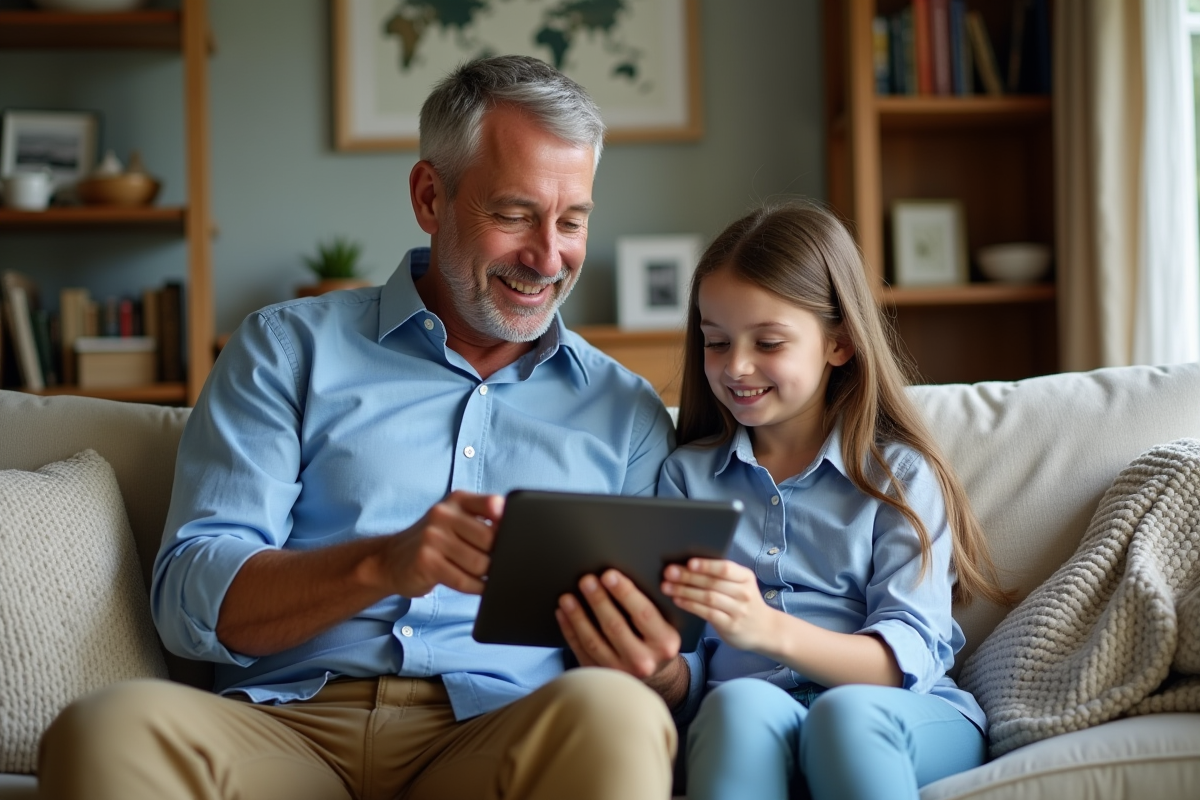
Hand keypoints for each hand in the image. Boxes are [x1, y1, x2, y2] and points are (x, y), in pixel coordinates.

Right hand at [376, 490, 503, 596]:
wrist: (389, 559)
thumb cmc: (433, 541)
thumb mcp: (455, 519)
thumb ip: (484, 519)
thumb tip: (518, 531)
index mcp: (457, 500)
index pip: (492, 504)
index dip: (506, 523)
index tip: (512, 536)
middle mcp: (443, 514)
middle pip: (490, 539)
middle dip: (498, 556)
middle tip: (497, 563)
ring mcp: (432, 538)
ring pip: (479, 563)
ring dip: (487, 575)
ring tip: (485, 576)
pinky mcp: (426, 562)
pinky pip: (464, 580)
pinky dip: (477, 587)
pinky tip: (478, 586)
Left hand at [555, 569, 681, 680]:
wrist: (655, 677)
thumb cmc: (656, 642)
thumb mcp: (664, 626)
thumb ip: (649, 608)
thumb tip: (618, 579)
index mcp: (664, 643)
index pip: (643, 613)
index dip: (624, 592)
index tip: (609, 575)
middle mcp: (644, 661)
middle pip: (615, 627)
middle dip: (598, 600)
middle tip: (586, 580)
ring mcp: (621, 673)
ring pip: (594, 641)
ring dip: (578, 616)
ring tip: (567, 598)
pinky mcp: (603, 677)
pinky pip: (581, 651)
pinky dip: (570, 631)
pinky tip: (563, 614)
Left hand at [662, 558, 778, 652]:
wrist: (765, 629)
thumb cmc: (745, 602)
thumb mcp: (741, 584)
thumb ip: (722, 576)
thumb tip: (688, 564)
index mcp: (746, 577)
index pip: (726, 568)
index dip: (707, 565)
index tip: (689, 563)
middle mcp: (744, 593)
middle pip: (713, 582)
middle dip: (688, 577)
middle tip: (669, 572)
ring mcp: (738, 610)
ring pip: (708, 598)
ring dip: (685, 591)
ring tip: (667, 586)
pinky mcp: (730, 625)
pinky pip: (707, 613)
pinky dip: (691, 606)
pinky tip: (678, 600)